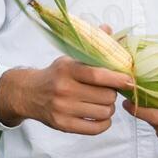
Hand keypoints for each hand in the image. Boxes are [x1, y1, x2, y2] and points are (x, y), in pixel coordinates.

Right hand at [0, 49, 135, 135]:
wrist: (27, 93)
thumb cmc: (54, 75)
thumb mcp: (68, 58)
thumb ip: (91, 48)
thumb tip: (108, 29)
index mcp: (66, 69)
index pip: (98, 75)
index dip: (118, 78)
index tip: (130, 80)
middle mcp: (63, 89)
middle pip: (106, 96)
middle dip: (112, 93)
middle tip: (107, 90)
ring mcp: (63, 109)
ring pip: (104, 112)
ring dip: (108, 108)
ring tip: (101, 102)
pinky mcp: (63, 125)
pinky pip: (96, 128)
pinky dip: (104, 123)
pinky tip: (100, 116)